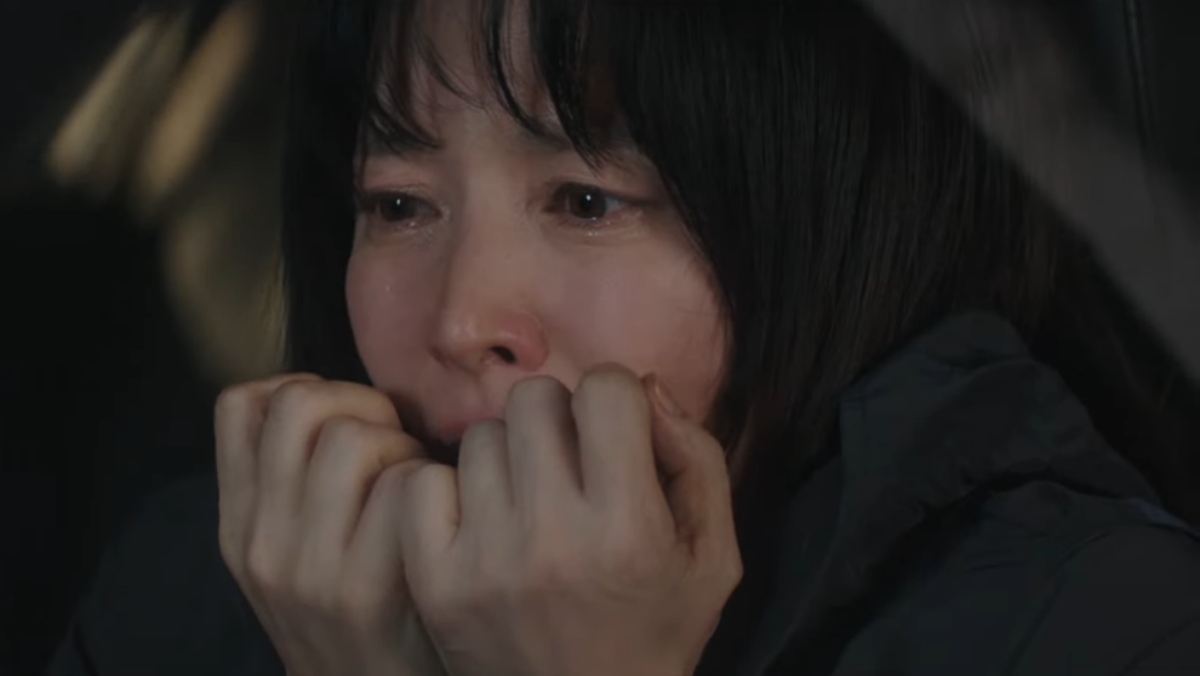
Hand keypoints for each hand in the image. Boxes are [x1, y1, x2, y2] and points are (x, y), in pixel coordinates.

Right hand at [215, 374, 446, 675]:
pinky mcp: (363, 593)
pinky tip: (439, 516)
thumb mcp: (298, 549)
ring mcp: (308, 570)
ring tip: (418, 483)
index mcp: (240, 523)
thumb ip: (302, 481)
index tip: (345, 421)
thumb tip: (349, 398)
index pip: (242, 404)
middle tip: (394, 443)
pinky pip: (402, 489)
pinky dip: (432, 487)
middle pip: (301, 403)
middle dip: (362, 404)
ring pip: (352, 439)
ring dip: (402, 447)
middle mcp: (262, 542)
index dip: (305, 387)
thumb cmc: (359, 611)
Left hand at [394, 365, 742, 675]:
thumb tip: (646, 386)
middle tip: (569, 465)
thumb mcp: (713, 557)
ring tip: (527, 501)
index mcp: (629, 529)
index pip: (605, 389)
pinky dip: (449, 492)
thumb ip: (697, 460)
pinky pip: (423, 482)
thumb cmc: (656, 632)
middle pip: (534, 398)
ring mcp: (486, 560)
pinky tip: (478, 521)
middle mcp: (554, 538)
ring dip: (508, 456)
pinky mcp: (436, 581)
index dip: (617, 402)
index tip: (616, 436)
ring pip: (481, 436)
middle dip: (560, 420)